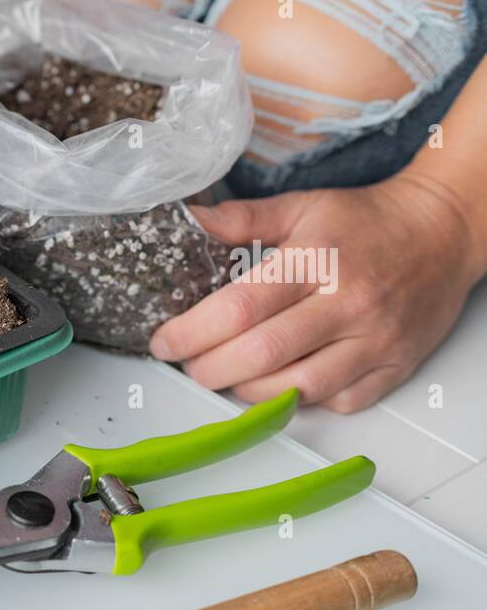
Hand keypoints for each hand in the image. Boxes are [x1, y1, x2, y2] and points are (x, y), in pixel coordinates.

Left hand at [149, 174, 483, 412]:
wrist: (445, 231)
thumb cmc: (366, 222)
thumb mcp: (303, 207)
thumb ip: (241, 219)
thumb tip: (188, 219)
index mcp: (317, 261)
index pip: (239, 308)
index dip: (191, 333)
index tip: (164, 343)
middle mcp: (348, 304)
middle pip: (261, 355)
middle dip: (209, 369)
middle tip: (188, 364)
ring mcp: (374, 341)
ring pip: (295, 388)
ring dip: (246, 391)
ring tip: (226, 375)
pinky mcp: (394, 367)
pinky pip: (335, 403)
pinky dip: (297, 401)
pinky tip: (278, 383)